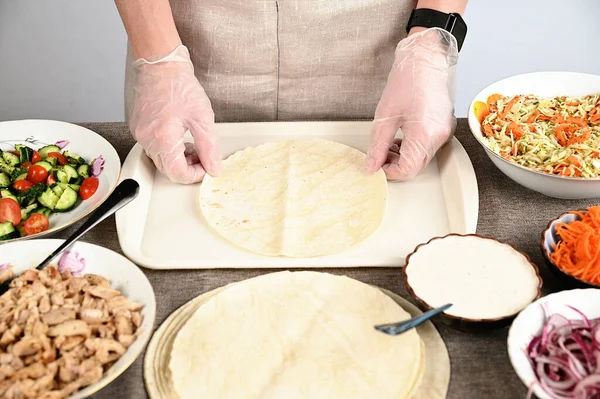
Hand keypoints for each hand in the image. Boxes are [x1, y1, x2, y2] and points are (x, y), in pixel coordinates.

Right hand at [128, 45, 220, 183]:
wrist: (161, 64)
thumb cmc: (179, 85)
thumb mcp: (203, 118)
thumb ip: (209, 148)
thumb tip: (214, 168)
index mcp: (163, 139)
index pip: (178, 174)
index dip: (196, 175)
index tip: (207, 167)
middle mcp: (147, 139)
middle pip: (168, 170)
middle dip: (188, 167)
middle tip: (202, 155)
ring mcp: (140, 134)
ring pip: (160, 160)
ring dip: (178, 158)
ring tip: (192, 143)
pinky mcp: (138, 127)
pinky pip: (153, 147)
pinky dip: (168, 148)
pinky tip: (179, 136)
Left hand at [365, 28, 457, 179]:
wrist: (425, 60)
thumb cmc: (408, 80)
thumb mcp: (384, 116)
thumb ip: (377, 145)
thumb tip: (371, 165)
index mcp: (425, 133)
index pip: (407, 169)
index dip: (389, 172)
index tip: (376, 166)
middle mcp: (439, 136)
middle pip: (416, 167)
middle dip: (395, 165)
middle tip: (379, 154)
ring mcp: (445, 132)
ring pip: (421, 159)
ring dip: (403, 157)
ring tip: (388, 143)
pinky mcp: (444, 128)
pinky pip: (428, 148)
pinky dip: (412, 148)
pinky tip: (401, 138)